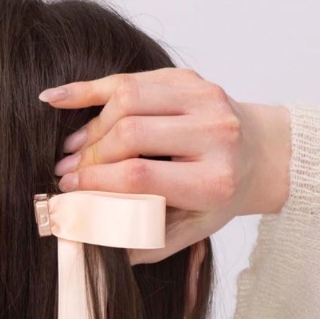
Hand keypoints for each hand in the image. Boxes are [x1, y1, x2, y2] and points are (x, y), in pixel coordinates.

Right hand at [39, 69, 289, 263]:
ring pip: (127, 99)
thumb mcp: (189, 231)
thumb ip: (144, 241)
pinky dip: (90, 89)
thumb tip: (88, 239)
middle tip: (66, 172)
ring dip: (91, 126)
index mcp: (213, 180)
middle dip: (90, 155)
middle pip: (130, 134)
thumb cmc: (218, 200)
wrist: (261, 155)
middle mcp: (215, 134)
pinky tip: (58, 99)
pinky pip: (131, 78)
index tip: (70, 190)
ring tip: (72, 148)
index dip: (96, 181)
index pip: (139, 176)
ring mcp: (205, 98)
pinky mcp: (190, 78)